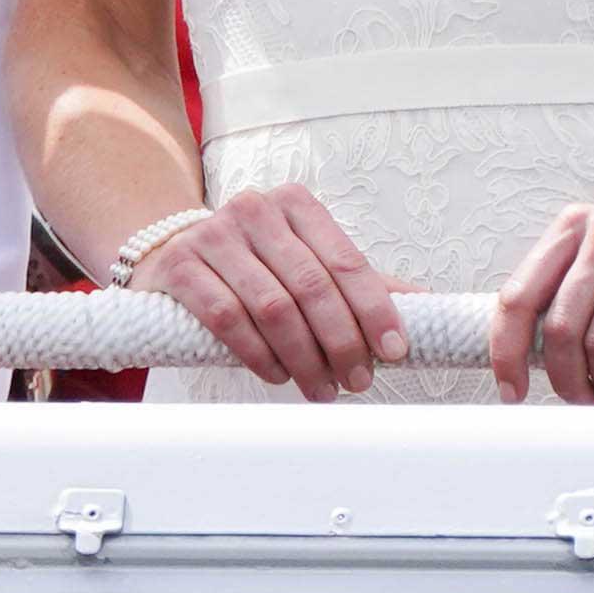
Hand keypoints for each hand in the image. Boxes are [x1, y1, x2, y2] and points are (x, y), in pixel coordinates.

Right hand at [121, 184, 397, 399]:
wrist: (169, 252)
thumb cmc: (252, 263)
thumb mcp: (304, 261)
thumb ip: (357, 281)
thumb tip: (424, 304)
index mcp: (295, 204)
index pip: (346, 260)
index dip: (375, 309)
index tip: (395, 351)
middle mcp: (254, 209)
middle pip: (312, 286)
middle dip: (342, 342)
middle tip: (357, 381)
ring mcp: (213, 235)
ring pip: (272, 306)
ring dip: (303, 357)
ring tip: (322, 388)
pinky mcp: (180, 266)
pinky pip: (226, 318)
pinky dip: (258, 354)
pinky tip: (276, 374)